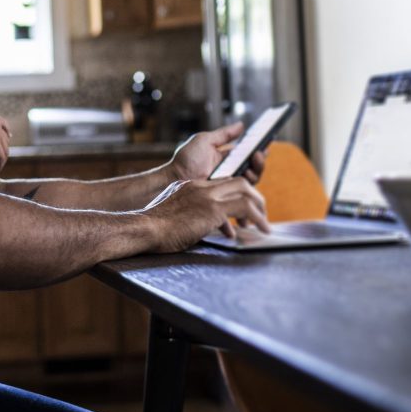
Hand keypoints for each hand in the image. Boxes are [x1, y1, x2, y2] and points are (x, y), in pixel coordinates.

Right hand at [144, 177, 268, 252]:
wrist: (145, 229)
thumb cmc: (154, 230)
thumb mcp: (173, 215)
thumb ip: (188, 215)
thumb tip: (198, 227)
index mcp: (191, 186)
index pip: (223, 182)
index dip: (238, 191)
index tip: (247, 205)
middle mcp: (201, 187)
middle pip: (238, 181)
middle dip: (254, 196)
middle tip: (261, 212)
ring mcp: (207, 195)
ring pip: (245, 191)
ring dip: (259, 207)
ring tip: (265, 224)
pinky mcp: (212, 208)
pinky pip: (244, 207)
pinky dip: (257, 217)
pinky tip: (262, 230)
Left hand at [170, 123, 267, 184]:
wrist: (174, 178)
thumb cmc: (186, 159)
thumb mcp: (205, 141)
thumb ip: (224, 134)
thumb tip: (242, 124)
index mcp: (227, 158)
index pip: (248, 153)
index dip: (258, 148)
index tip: (265, 141)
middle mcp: (230, 171)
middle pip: (253, 167)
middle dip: (259, 160)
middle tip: (259, 152)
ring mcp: (229, 184)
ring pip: (252, 180)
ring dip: (256, 170)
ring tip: (254, 161)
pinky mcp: (227, 196)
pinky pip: (244, 192)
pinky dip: (249, 182)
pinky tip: (247, 172)